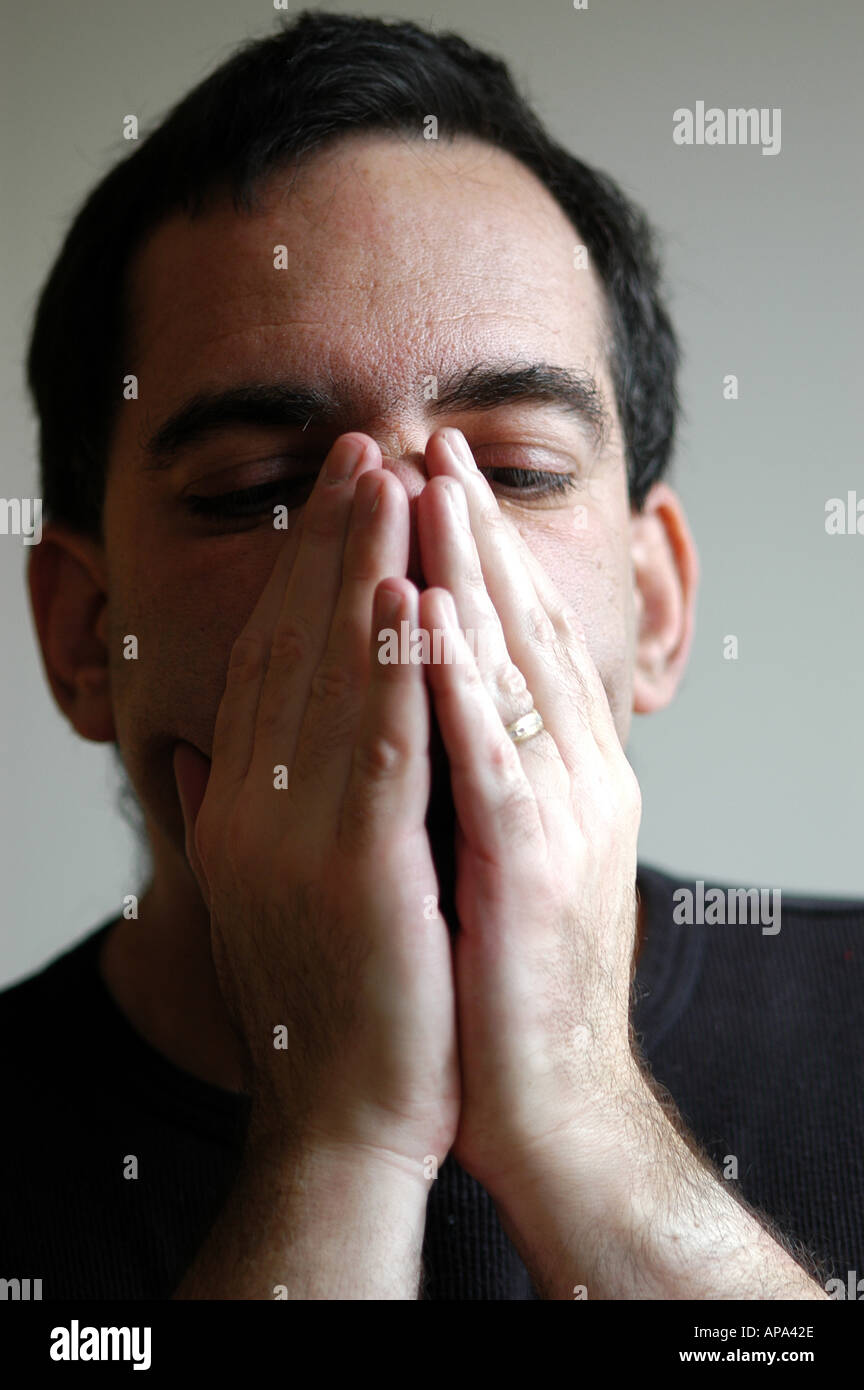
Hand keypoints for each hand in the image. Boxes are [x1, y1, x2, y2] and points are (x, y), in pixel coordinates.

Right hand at [173, 434, 458, 1173]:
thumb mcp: (259, 890)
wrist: (344, 1118)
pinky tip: (415, 596)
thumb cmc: (323, 999)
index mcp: (239, 805)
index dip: (300, 571)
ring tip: (395, 485)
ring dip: (366, 571)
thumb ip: (228, 805)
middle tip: (368, 450)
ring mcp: (299, 838)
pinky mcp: (360, 874)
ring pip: (335, 677)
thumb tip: (195, 739)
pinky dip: (397, 667)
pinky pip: (383, 748)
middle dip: (333, 541)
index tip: (336, 495)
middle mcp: (254, 807)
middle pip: (296, 647)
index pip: (270, 661)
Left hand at [415, 427, 641, 1192]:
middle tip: (433, 449)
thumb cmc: (504, 990)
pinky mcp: (532, 865)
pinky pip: (492, 748)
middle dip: (474, 535)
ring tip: (432, 488)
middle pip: (521, 632)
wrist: (551, 1112)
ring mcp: (563, 816)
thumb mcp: (488, 869)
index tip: (429, 491)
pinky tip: (428, 608)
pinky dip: (460, 674)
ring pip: (513, 668)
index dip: (475, 561)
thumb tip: (409, 733)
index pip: (513, 647)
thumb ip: (461, 793)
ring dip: (471, 572)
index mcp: (560, 778)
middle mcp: (577, 778)